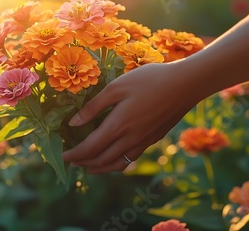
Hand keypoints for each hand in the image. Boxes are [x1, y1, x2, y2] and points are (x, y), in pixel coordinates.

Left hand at [63, 62, 201, 173]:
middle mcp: (130, 139)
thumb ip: (93, 106)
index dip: (74, 154)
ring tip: (88, 167)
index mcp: (118, 125)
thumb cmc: (149, 79)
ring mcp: (143, 142)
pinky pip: (130, 158)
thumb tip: (73, 123)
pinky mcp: (153, 139)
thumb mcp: (117, 87)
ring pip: (117, 164)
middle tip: (71, 161)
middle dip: (83, 163)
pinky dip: (116, 163)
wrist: (185, 84)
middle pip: (101, 160)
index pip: (89, 148)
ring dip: (99, 168)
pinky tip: (113, 158)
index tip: (63, 155)